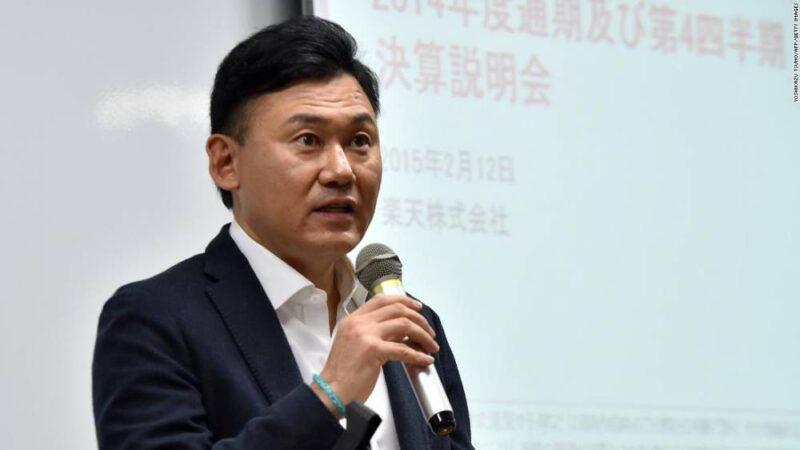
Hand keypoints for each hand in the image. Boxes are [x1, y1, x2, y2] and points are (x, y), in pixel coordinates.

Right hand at [311, 294, 439, 417]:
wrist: (331, 390)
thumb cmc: (342, 373)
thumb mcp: (355, 344)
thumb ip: (374, 334)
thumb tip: (400, 333)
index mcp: (353, 319)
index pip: (382, 300)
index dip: (403, 301)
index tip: (417, 308)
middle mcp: (359, 322)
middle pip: (397, 309)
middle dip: (419, 319)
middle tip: (429, 331)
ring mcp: (366, 334)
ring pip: (404, 325)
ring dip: (423, 335)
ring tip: (431, 346)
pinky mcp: (373, 350)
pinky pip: (403, 350)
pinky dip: (418, 355)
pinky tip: (426, 360)